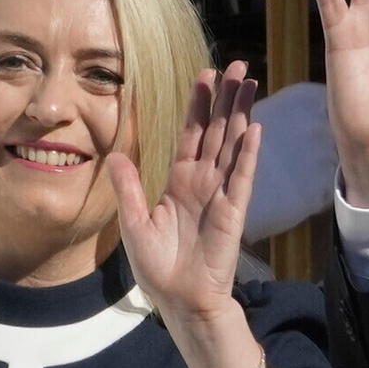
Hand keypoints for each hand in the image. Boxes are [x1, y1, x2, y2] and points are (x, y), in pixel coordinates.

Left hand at [111, 62, 263, 336]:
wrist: (181, 301)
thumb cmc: (159, 268)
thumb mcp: (134, 223)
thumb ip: (128, 187)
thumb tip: (115, 154)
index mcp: (180, 182)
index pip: (192, 134)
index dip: (199, 105)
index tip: (206, 76)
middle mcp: (203, 182)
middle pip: (219, 131)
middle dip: (228, 98)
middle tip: (239, 66)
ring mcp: (221, 195)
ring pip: (233, 145)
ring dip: (242, 114)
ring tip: (251, 84)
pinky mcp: (233, 212)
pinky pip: (241, 178)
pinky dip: (247, 154)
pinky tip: (253, 129)